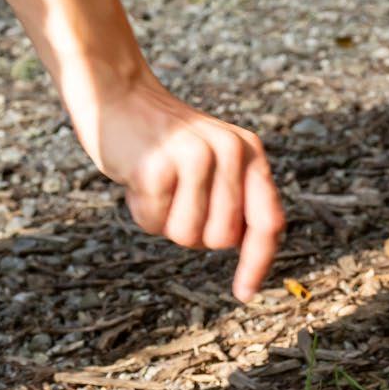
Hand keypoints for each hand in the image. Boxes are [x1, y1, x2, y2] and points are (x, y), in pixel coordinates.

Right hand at [71, 64, 284, 301]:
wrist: (120, 96)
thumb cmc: (165, 142)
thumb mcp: (214, 160)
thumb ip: (235, 196)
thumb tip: (250, 250)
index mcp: (249, 152)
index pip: (268, 220)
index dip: (258, 262)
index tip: (244, 292)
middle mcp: (231, 151)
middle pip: (222, 239)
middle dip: (194, 230)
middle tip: (176, 194)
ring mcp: (196, 155)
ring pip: (187, 236)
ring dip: (164, 221)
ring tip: (158, 183)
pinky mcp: (159, 164)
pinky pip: (153, 222)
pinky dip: (140, 210)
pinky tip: (138, 178)